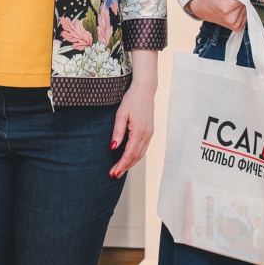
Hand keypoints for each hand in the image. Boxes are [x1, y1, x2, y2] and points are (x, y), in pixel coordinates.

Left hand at [110, 50, 156, 177]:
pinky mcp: (150, 131)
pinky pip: (143, 148)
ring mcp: (150, 133)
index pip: (129, 153)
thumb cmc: (131, 99)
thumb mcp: (121, 114)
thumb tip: (113, 148)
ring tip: (120, 170)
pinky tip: (129, 158)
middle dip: (125, 167)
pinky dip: (136, 156)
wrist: (145, 89)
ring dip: (131, 163)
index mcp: (139, 131)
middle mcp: (146, 134)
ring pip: (141, 154)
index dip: (121, 165)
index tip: (113, 173)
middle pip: (136, 156)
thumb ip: (117, 132)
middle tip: (114, 174)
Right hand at [186, 0, 247, 30]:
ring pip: (246, 10)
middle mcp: (231, 19)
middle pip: (245, 4)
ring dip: (240, 6)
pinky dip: (241, 12)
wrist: (203, 10)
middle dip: (240, 0)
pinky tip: (233, 10)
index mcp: (226, 8)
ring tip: (230, 5)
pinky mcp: (237, 27)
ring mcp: (234, 24)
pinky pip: (246, 16)